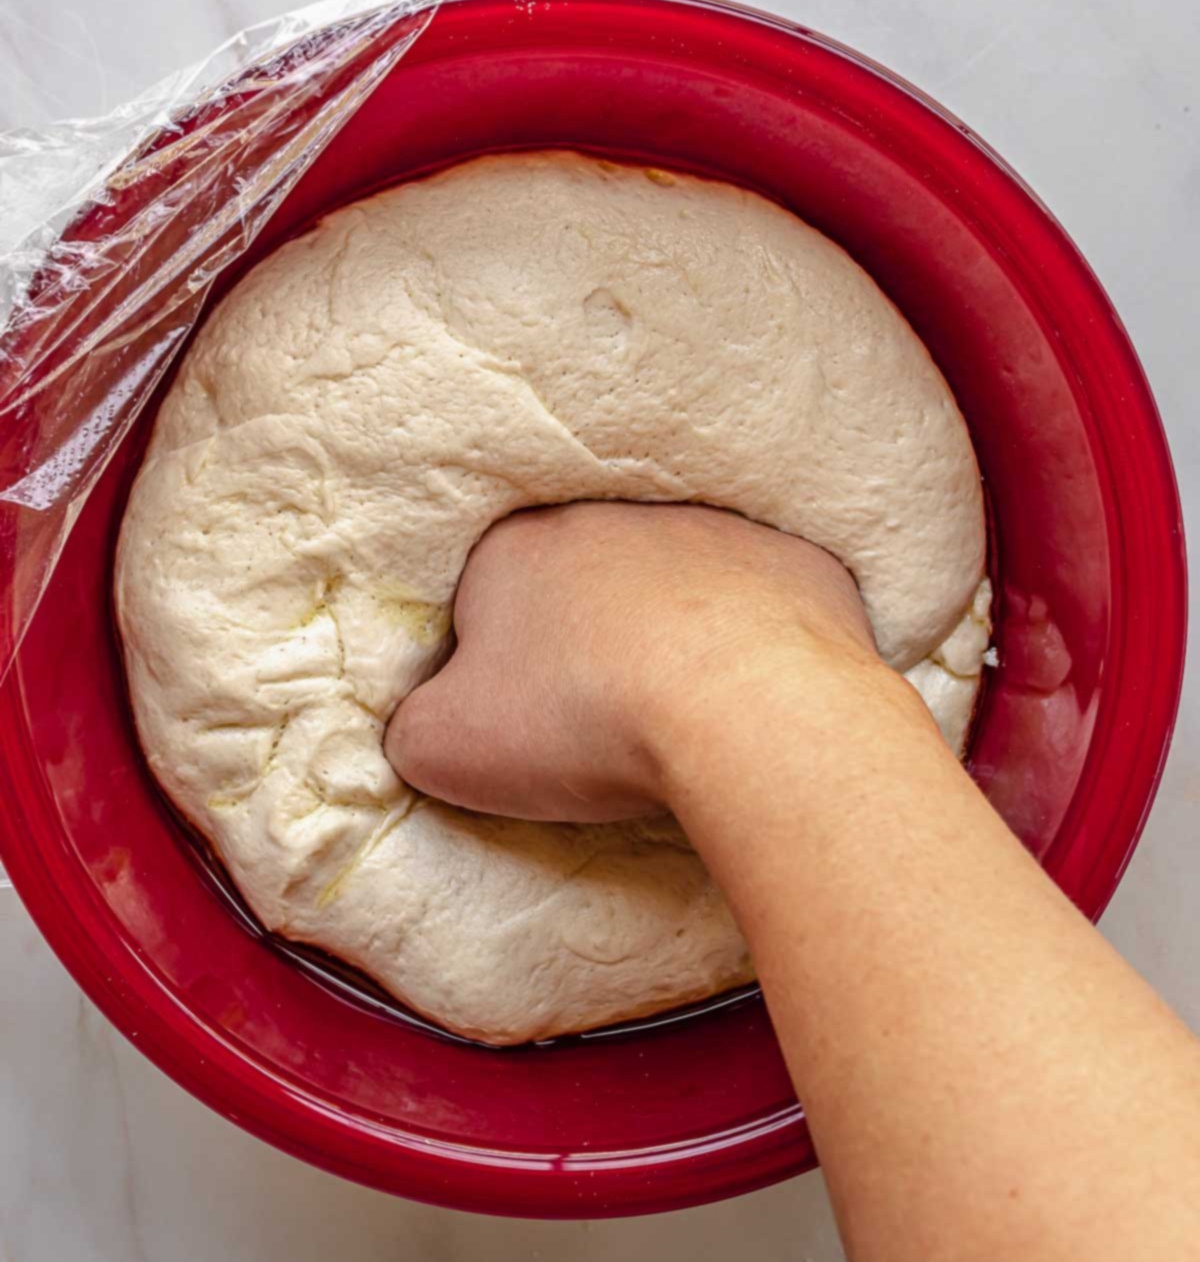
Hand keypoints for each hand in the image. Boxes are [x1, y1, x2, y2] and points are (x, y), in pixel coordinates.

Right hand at [384, 500, 881, 820]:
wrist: (748, 707)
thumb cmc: (583, 719)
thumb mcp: (447, 747)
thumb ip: (410, 728)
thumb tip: (422, 724)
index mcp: (513, 545)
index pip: (481, 601)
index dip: (492, 670)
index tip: (520, 721)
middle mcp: (608, 514)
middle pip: (578, 584)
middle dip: (580, 642)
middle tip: (598, 719)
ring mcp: (710, 526)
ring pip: (672, 583)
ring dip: (668, 633)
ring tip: (680, 711)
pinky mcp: (794, 557)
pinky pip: (763, 599)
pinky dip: (755, 640)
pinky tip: (753, 695)